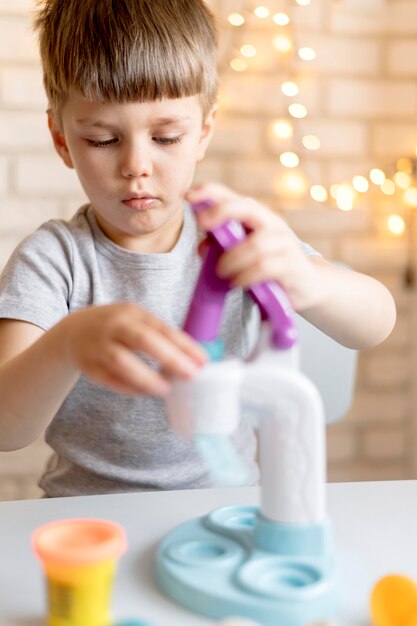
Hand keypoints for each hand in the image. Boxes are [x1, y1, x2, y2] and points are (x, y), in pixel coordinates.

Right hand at [57, 303, 206, 395]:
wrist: (73, 331)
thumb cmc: (117, 328)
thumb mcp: (136, 321)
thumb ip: (159, 337)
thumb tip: (191, 360)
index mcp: (132, 312)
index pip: (161, 328)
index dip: (183, 345)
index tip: (202, 361)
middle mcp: (114, 325)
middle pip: (142, 340)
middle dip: (169, 357)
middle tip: (190, 375)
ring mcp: (98, 344)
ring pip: (121, 361)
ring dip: (146, 377)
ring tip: (166, 389)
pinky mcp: (88, 365)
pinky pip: (110, 379)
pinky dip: (129, 388)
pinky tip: (146, 392)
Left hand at [186, 183, 323, 310]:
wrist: (308, 285)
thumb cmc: (270, 267)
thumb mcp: (243, 255)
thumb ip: (223, 247)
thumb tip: (201, 247)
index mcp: (257, 218)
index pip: (233, 197)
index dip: (211, 192)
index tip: (188, 196)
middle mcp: (272, 225)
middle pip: (248, 208)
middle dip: (222, 211)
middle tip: (202, 224)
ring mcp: (284, 243)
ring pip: (255, 244)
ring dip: (232, 258)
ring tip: (221, 272)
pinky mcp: (292, 265)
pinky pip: (265, 267)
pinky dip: (246, 275)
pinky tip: (236, 283)